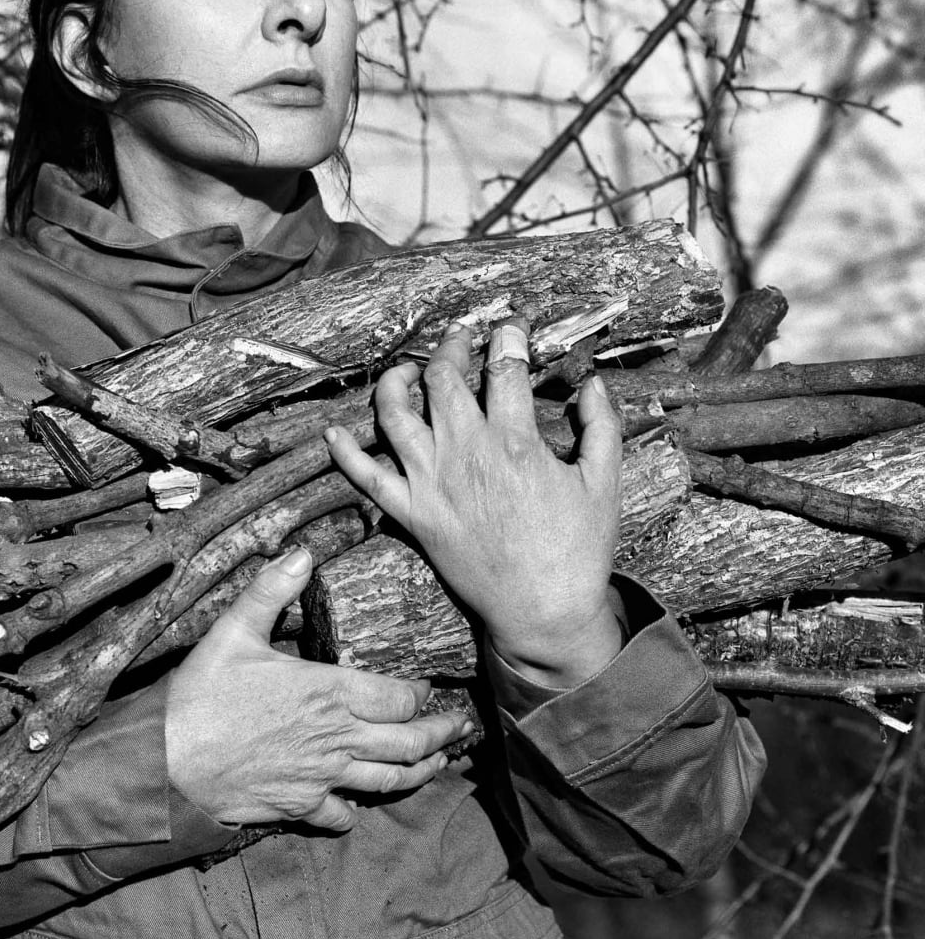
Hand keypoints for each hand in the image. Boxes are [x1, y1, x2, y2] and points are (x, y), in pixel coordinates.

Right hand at [166, 545, 471, 830]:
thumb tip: (302, 551)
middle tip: (459, 727)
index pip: (397, 697)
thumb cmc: (201, 694)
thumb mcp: (234, 630)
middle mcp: (336, 738)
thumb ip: (272, 589)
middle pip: (408, 743)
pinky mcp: (299, 806)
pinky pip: (341, 815)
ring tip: (436, 764)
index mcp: (328, 692)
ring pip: (388, 781)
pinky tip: (358, 802)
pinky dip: (356, 809)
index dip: (420, 694)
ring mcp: (321, 777)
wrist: (167, 763)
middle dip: (440, 735)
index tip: (428, 687)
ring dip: (419, 772)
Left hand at [326, 320, 623, 687]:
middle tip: (462, 340)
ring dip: (396, 381)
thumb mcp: (605, 483)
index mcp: (513, 442)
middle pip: (442, 378)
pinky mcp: (411, 514)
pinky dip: (345, 453)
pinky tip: (333, 432)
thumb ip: (601, 427)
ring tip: (408, 369)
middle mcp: (464, 454)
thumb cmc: (579, 549)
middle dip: (452, 347)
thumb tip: (594, 384)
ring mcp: (431, 483)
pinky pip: (366, 478)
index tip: (511, 327)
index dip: (508, 337)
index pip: (503, 367)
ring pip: (395, 414)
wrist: (544, 611)